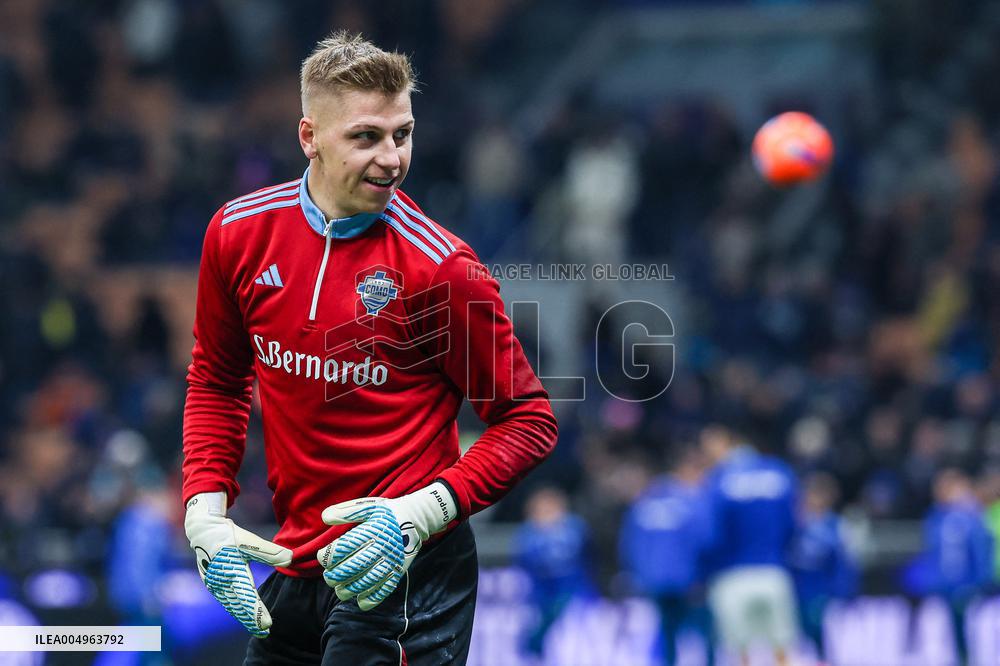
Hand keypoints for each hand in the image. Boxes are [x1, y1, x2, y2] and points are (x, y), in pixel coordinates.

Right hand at [184, 492, 292, 636]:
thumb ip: (270, 552)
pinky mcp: (211, 583)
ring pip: (231, 605)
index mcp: (233, 571)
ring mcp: (214, 583)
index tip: (268, 624)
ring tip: (256, 627)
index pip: (248, 597)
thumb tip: (290, 559)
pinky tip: (241, 614)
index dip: (257, 612)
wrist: (203, 530)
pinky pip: (225, 600)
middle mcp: (222, 581)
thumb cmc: (229, 535)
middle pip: (239, 606)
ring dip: (243, 617)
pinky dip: (234, 608)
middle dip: (252, 620)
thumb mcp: (250, 541)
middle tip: (265, 631)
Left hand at [316, 482, 456, 609]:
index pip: (344, 547)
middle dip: (336, 576)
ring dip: (350, 590)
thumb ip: (345, 512)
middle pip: (353, 567)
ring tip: (340, 590)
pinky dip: (371, 599)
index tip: (322, 558)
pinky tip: (360, 601)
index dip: (329, 556)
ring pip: (367, 581)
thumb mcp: (367, 506)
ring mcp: (391, 561)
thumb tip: (324, 518)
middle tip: (329, 577)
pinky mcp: (398, 571)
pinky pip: (385, 589)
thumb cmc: (386, 514)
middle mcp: (381, 547)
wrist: (415, 520)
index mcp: (372, 530)